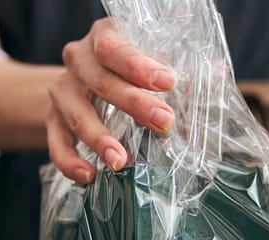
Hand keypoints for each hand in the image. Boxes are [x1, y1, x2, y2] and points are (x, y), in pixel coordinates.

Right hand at [46, 18, 176, 182]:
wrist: (80, 79)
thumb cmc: (126, 68)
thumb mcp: (149, 61)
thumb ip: (181, 69)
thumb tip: (218, 74)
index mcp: (104, 36)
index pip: (116, 48)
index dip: (139, 66)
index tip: (168, 82)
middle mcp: (78, 59)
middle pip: (101, 81)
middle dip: (134, 104)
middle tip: (164, 123)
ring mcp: (62, 90)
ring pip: (76, 115)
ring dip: (99, 139)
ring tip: (120, 161)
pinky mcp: (51, 119)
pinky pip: (56, 143)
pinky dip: (70, 162)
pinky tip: (90, 175)